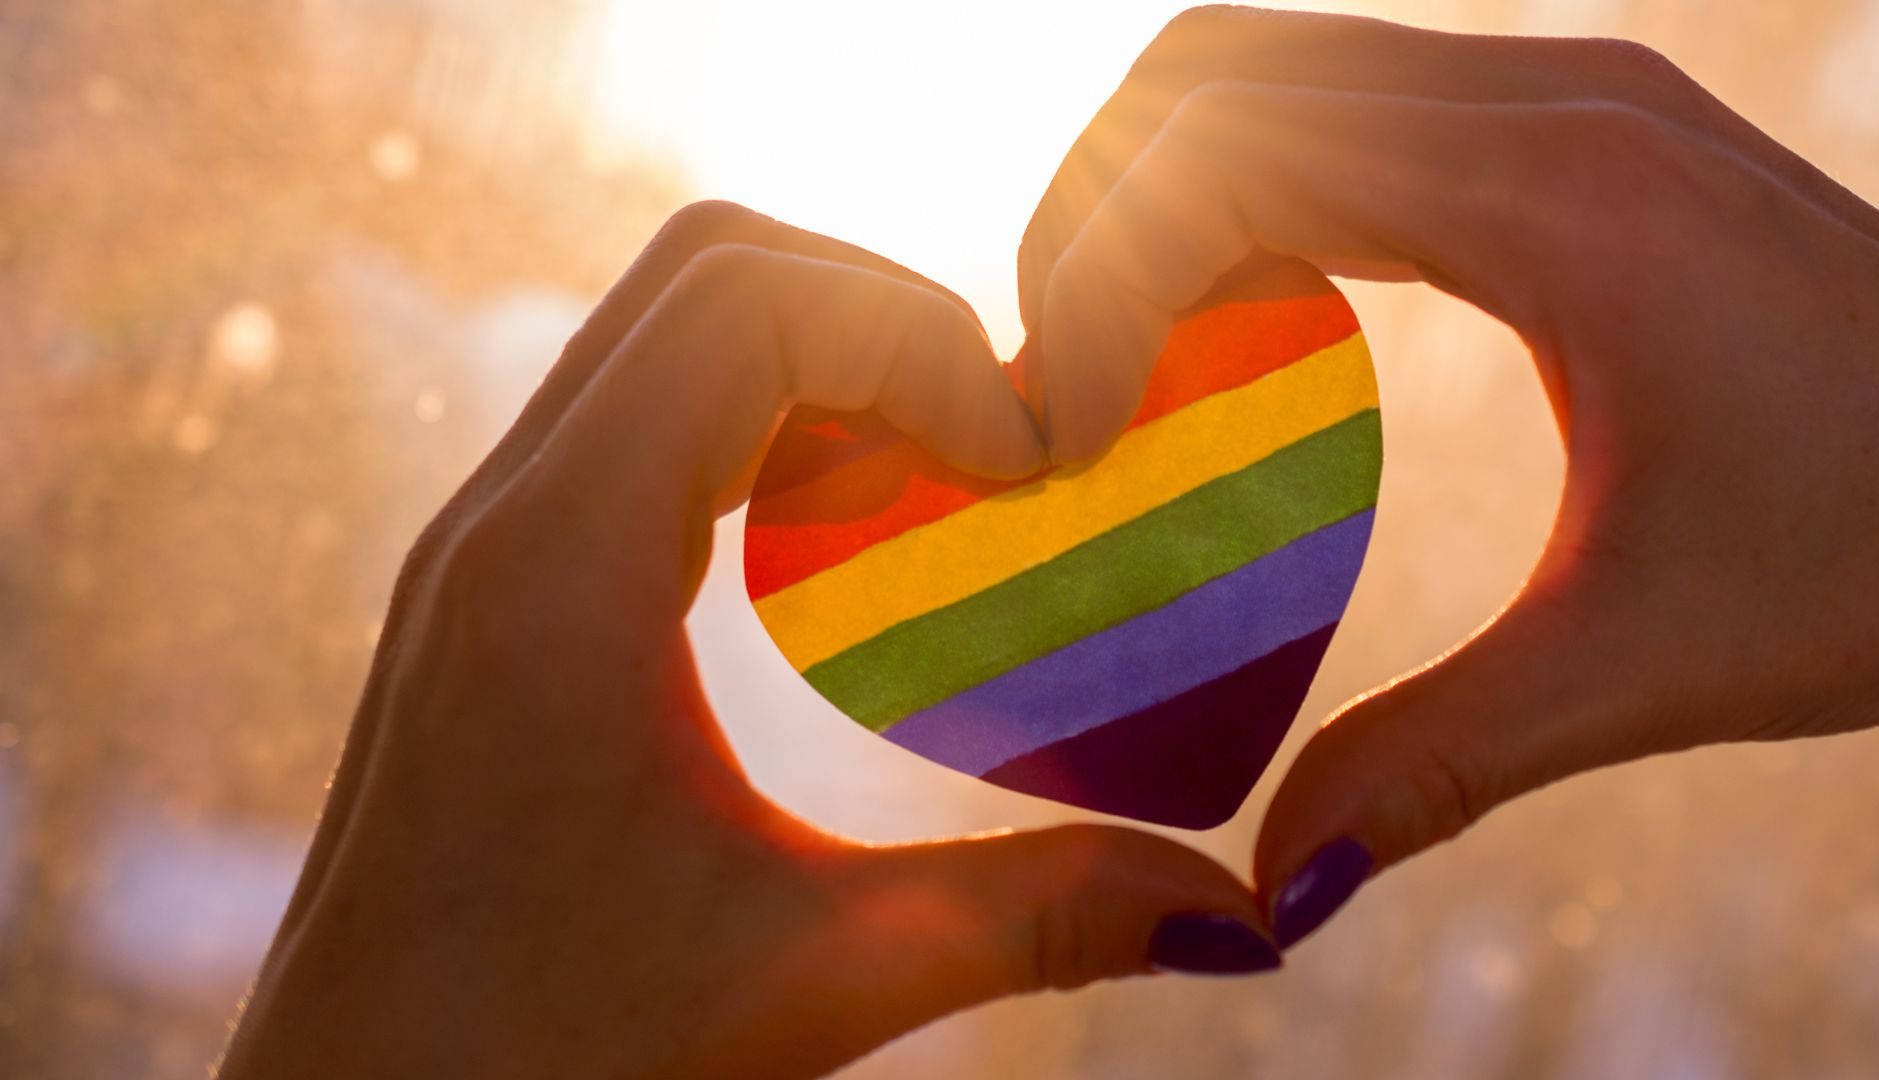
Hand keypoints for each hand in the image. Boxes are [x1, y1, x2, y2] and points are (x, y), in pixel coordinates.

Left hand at [219, 202, 1277, 1079]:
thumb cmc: (540, 1063)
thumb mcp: (812, 979)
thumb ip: (1036, 920)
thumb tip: (1248, 917)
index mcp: (561, 568)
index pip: (748, 303)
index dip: (922, 335)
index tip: (1031, 464)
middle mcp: (502, 517)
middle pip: (712, 270)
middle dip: (890, 320)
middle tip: (1006, 456)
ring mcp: (488, 540)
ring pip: (669, 331)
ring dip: (828, 364)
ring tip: (946, 490)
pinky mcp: (498, 582)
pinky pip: (642, 417)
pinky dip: (768, 426)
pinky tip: (849, 550)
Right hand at [1018, 8, 1878, 950]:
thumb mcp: (1649, 663)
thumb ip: (1439, 761)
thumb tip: (1272, 892)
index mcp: (1551, 198)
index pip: (1219, 152)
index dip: (1091, 277)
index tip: (1066, 435)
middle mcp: (1546, 102)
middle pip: (1204, 72)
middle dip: (1088, 216)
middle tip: (1062, 387)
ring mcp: (1564, 95)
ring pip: (1264, 68)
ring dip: (1158, 193)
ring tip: (1124, 358)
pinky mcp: (1572, 130)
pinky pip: (1343, 105)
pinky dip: (1246, 191)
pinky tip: (1248, 326)